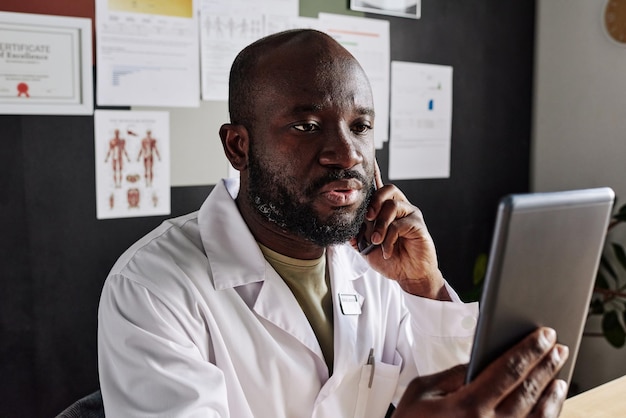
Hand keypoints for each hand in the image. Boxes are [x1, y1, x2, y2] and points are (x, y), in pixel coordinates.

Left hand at [350, 161, 447, 299]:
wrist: (408, 275)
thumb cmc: (389, 259)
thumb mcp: (366, 246)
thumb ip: (357, 232)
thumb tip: (345, 223)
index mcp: (385, 209)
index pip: (379, 187)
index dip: (374, 172)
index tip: (368, 159)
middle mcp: (399, 207)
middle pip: (387, 189)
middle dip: (373, 202)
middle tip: (367, 218)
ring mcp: (410, 214)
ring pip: (392, 206)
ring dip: (379, 225)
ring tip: (376, 241)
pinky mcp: (418, 224)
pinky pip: (399, 224)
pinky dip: (389, 239)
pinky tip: (387, 250)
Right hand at [393, 327, 568, 417]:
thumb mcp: (423, 391)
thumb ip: (453, 374)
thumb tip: (481, 361)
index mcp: (466, 407)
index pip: (508, 371)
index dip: (530, 350)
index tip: (544, 335)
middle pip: (528, 391)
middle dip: (546, 365)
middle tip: (558, 346)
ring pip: (538, 417)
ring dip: (552, 394)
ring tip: (559, 375)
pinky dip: (545, 416)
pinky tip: (549, 405)